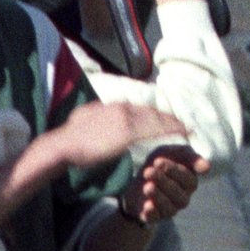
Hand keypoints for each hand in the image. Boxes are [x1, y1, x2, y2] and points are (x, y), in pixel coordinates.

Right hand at [44, 102, 188, 171]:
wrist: (64, 145)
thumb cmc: (71, 137)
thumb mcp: (86, 116)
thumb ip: (98, 113)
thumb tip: (100, 111)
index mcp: (113, 105)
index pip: (140, 109)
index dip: (155, 114)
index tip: (166, 118)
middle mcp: (122, 108)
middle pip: (151, 112)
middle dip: (168, 118)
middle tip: (183, 124)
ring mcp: (126, 119)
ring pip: (155, 120)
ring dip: (172, 124)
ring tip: (186, 129)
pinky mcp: (127, 132)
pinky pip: (154, 130)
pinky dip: (169, 131)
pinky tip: (179, 134)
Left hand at [118, 145, 209, 224]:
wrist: (139, 178)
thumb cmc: (161, 163)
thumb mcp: (174, 153)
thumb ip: (191, 157)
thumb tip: (207, 168)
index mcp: (190, 182)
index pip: (187, 179)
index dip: (173, 170)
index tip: (157, 161)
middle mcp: (183, 198)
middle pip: (177, 194)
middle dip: (162, 182)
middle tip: (148, 172)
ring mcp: (169, 209)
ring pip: (168, 207)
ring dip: (158, 197)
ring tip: (147, 187)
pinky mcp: (154, 217)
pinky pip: (155, 218)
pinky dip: (152, 213)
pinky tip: (147, 206)